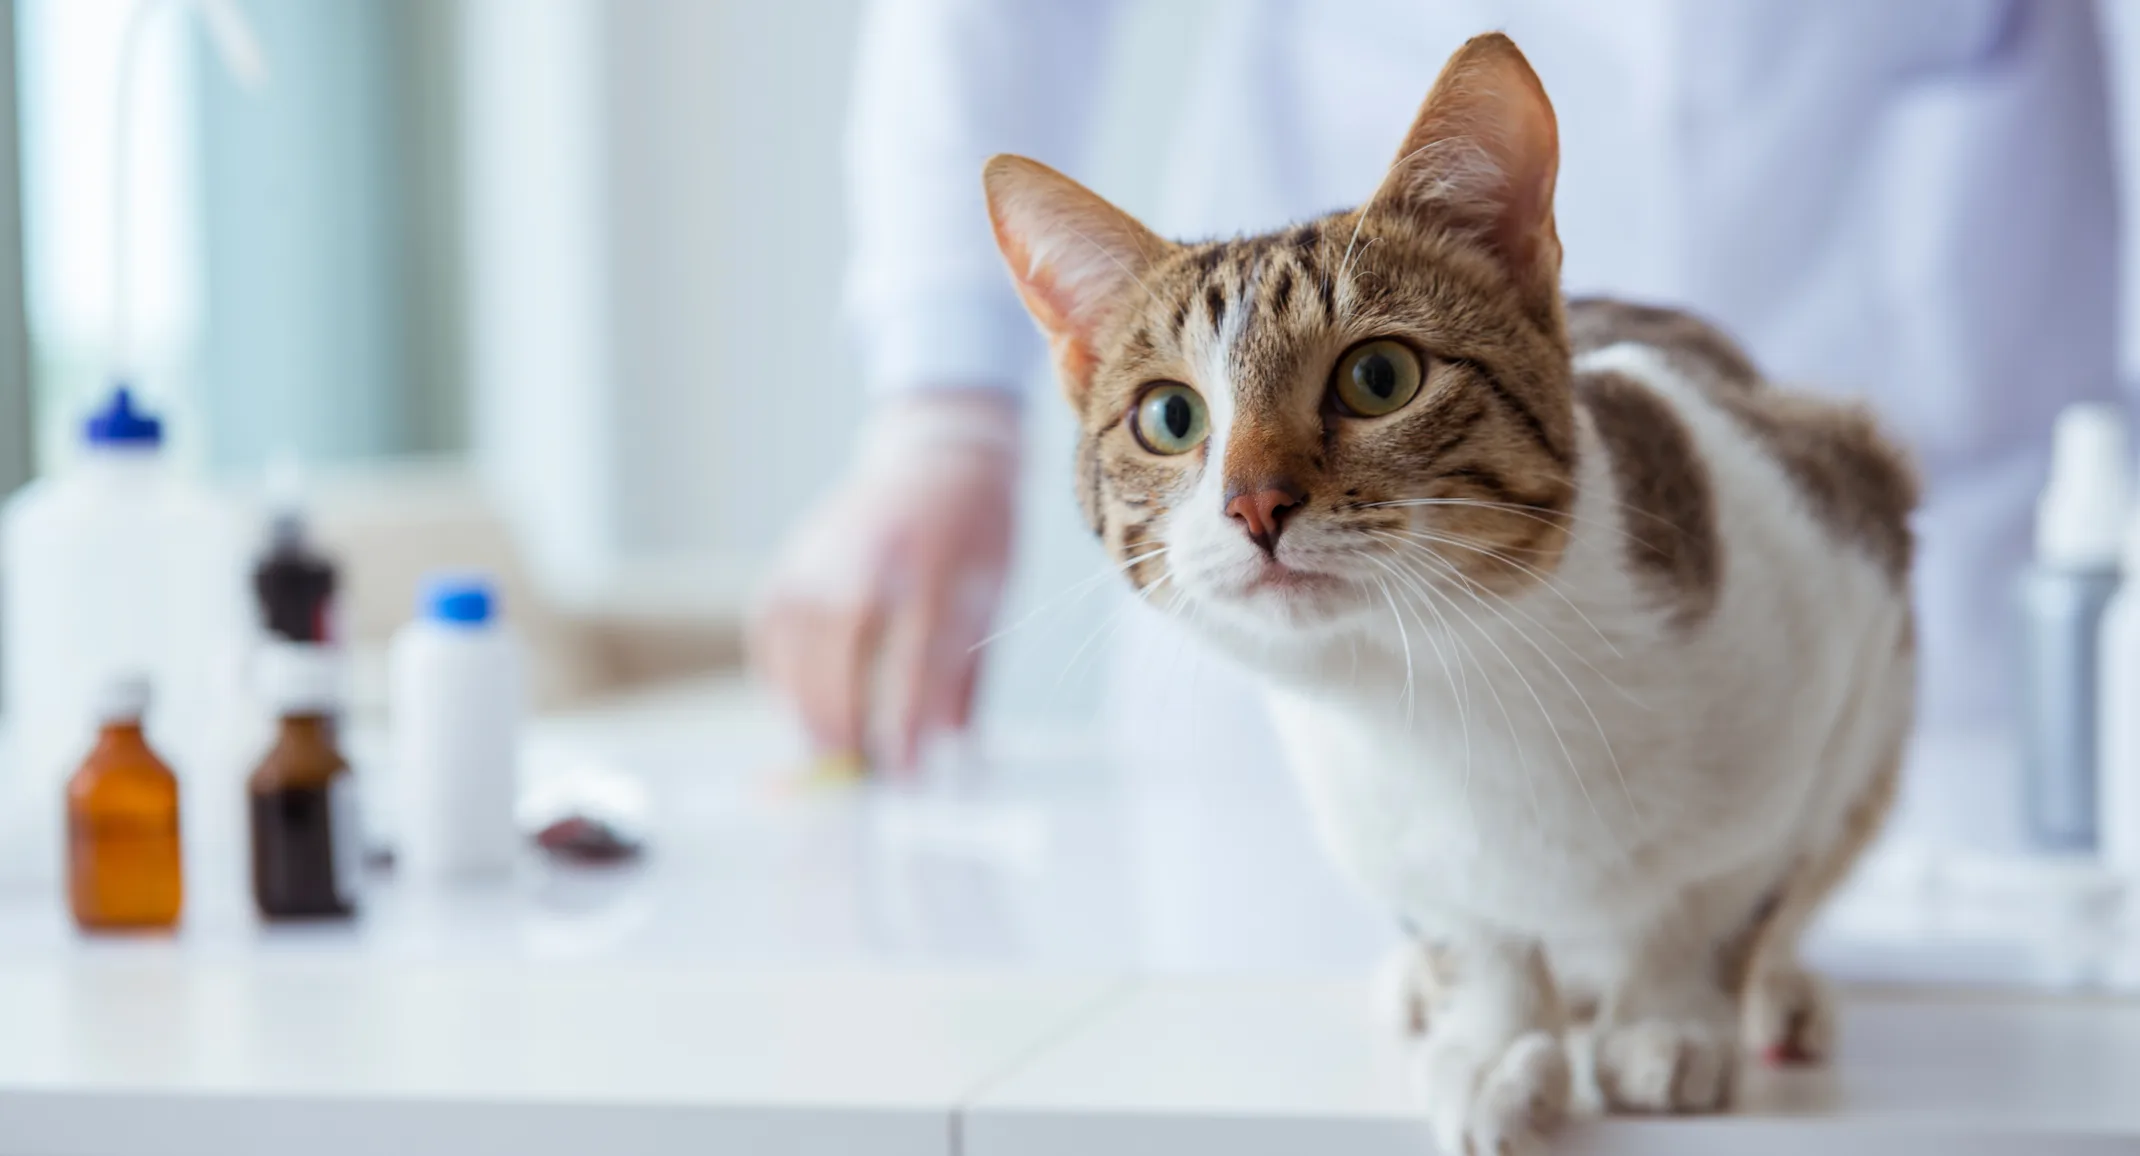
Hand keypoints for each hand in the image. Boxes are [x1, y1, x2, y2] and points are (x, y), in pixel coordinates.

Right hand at [750, 391, 1017, 769]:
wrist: (939, 455)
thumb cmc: (978, 535)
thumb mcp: (992, 598)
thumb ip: (966, 676)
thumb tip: (946, 752)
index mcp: (935, 564)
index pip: (915, 657)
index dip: (906, 723)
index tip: (906, 773)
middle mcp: (869, 555)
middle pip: (842, 656)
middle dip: (848, 726)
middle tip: (862, 772)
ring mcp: (821, 554)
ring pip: (796, 649)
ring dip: (808, 711)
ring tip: (831, 753)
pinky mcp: (791, 560)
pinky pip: (770, 634)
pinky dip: (779, 677)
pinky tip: (800, 706)